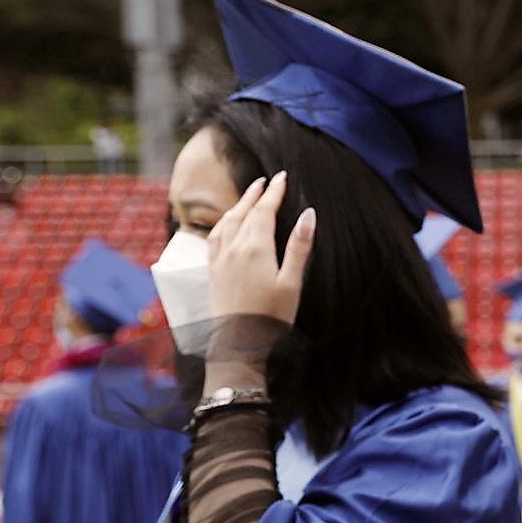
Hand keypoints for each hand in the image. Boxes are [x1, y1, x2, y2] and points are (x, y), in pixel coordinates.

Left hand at [207, 173, 315, 326]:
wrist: (238, 344)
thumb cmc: (271, 317)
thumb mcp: (292, 283)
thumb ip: (299, 247)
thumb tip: (308, 215)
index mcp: (255, 248)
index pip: (264, 211)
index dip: (274, 193)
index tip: (282, 177)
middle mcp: (233, 249)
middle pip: (244, 213)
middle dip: (256, 195)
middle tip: (266, 181)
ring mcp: (219, 260)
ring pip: (226, 222)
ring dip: (238, 206)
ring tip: (247, 196)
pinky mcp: (212, 272)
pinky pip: (214, 237)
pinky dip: (222, 223)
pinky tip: (225, 225)